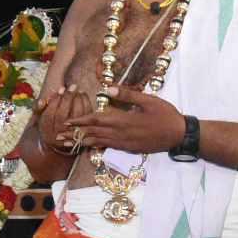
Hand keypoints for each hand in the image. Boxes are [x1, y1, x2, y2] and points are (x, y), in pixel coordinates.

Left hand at [60, 91, 185, 157]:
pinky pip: (108, 147)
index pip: (96, 120)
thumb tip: (107, 88)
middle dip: (74, 135)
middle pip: (93, 133)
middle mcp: (120, 134)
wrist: (179, 135)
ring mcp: (124, 143)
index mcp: (123, 120)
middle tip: (58, 136)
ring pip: (98, 142)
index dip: (80, 121)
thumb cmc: (165, 114)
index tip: (66, 121)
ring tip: (67, 145)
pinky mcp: (129, 148)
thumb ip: (127, 95)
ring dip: (81, 143)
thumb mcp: (148, 100)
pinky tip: (88, 147)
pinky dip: (96, 146)